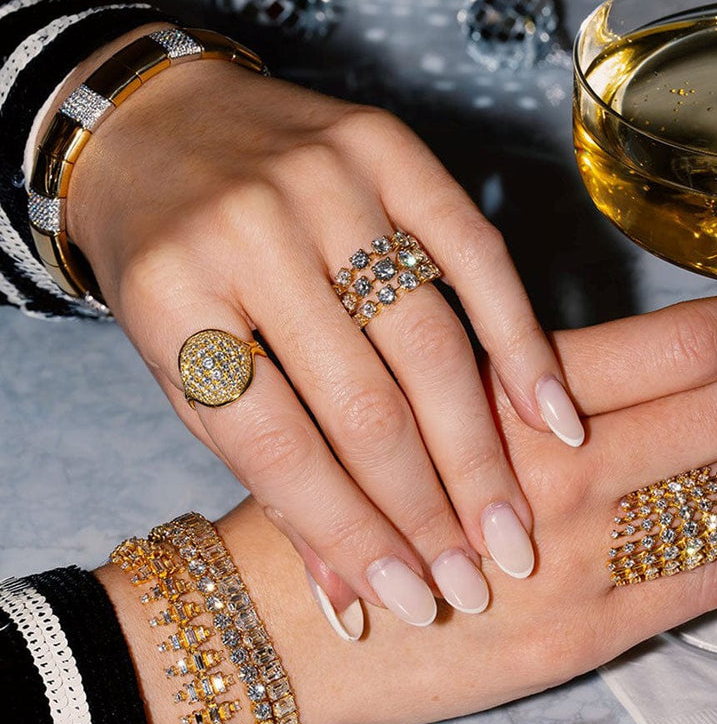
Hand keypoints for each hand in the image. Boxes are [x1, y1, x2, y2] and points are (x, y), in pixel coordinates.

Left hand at [65, 29, 583, 630]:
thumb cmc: (168, 266)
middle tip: (477, 583)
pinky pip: (476, 255)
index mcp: (174, 299)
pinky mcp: (389, 147)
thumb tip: (353, 593)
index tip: (404, 600)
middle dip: (427, 509)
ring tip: (515, 529)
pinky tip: (553, 416)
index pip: (276, 444)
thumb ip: (267, 471)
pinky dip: (521, 341)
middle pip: (364, 402)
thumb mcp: (181, 369)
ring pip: (430, 340)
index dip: (347, 534)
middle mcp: (249, 233)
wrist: (155, 123)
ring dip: (479, 449)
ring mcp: (326, 182)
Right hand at [101, 286, 716, 723]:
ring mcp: (583, 564)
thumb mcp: (430, 407)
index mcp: (523, 402)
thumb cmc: (342, 495)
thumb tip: (660, 368)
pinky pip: (700, 581)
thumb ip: (540, 388)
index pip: (687, 344)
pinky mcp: (583, 639)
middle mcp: (564, 477)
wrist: (283, 623)